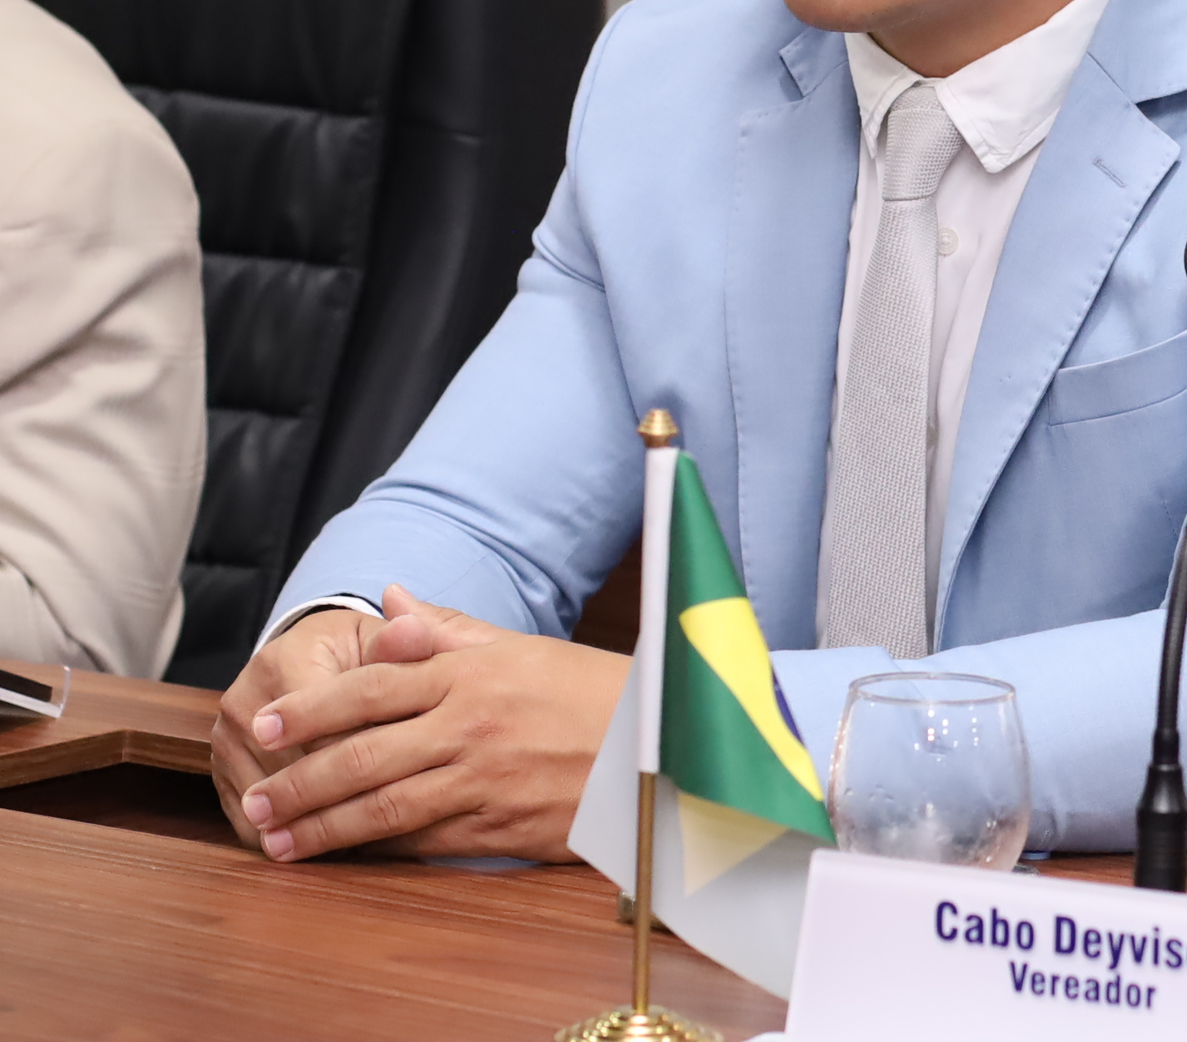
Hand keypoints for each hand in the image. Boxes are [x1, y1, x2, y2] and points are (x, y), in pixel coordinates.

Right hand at [211, 605, 389, 849]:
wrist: (311, 661)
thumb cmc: (359, 654)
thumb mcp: (384, 641)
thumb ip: (402, 644)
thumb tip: (413, 628)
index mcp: (281, 662)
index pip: (324, 730)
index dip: (368, 760)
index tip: (413, 782)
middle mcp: (242, 703)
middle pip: (293, 771)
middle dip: (341, 800)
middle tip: (394, 825)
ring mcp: (224, 743)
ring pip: (269, 805)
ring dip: (312, 828)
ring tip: (367, 843)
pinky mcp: (220, 776)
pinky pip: (251, 824)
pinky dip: (289, 840)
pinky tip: (331, 850)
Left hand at [236, 584, 628, 862]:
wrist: (663, 745)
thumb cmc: (593, 692)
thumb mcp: (522, 647)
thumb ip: (448, 628)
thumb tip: (391, 599)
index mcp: (472, 672)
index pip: (370, 687)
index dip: (311, 708)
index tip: (268, 724)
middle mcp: (471, 724)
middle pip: (362, 754)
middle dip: (299, 780)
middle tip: (255, 796)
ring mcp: (485, 779)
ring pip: (382, 806)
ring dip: (322, 826)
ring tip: (278, 839)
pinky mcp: (502, 826)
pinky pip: (423, 841)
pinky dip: (376, 851)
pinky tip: (344, 856)